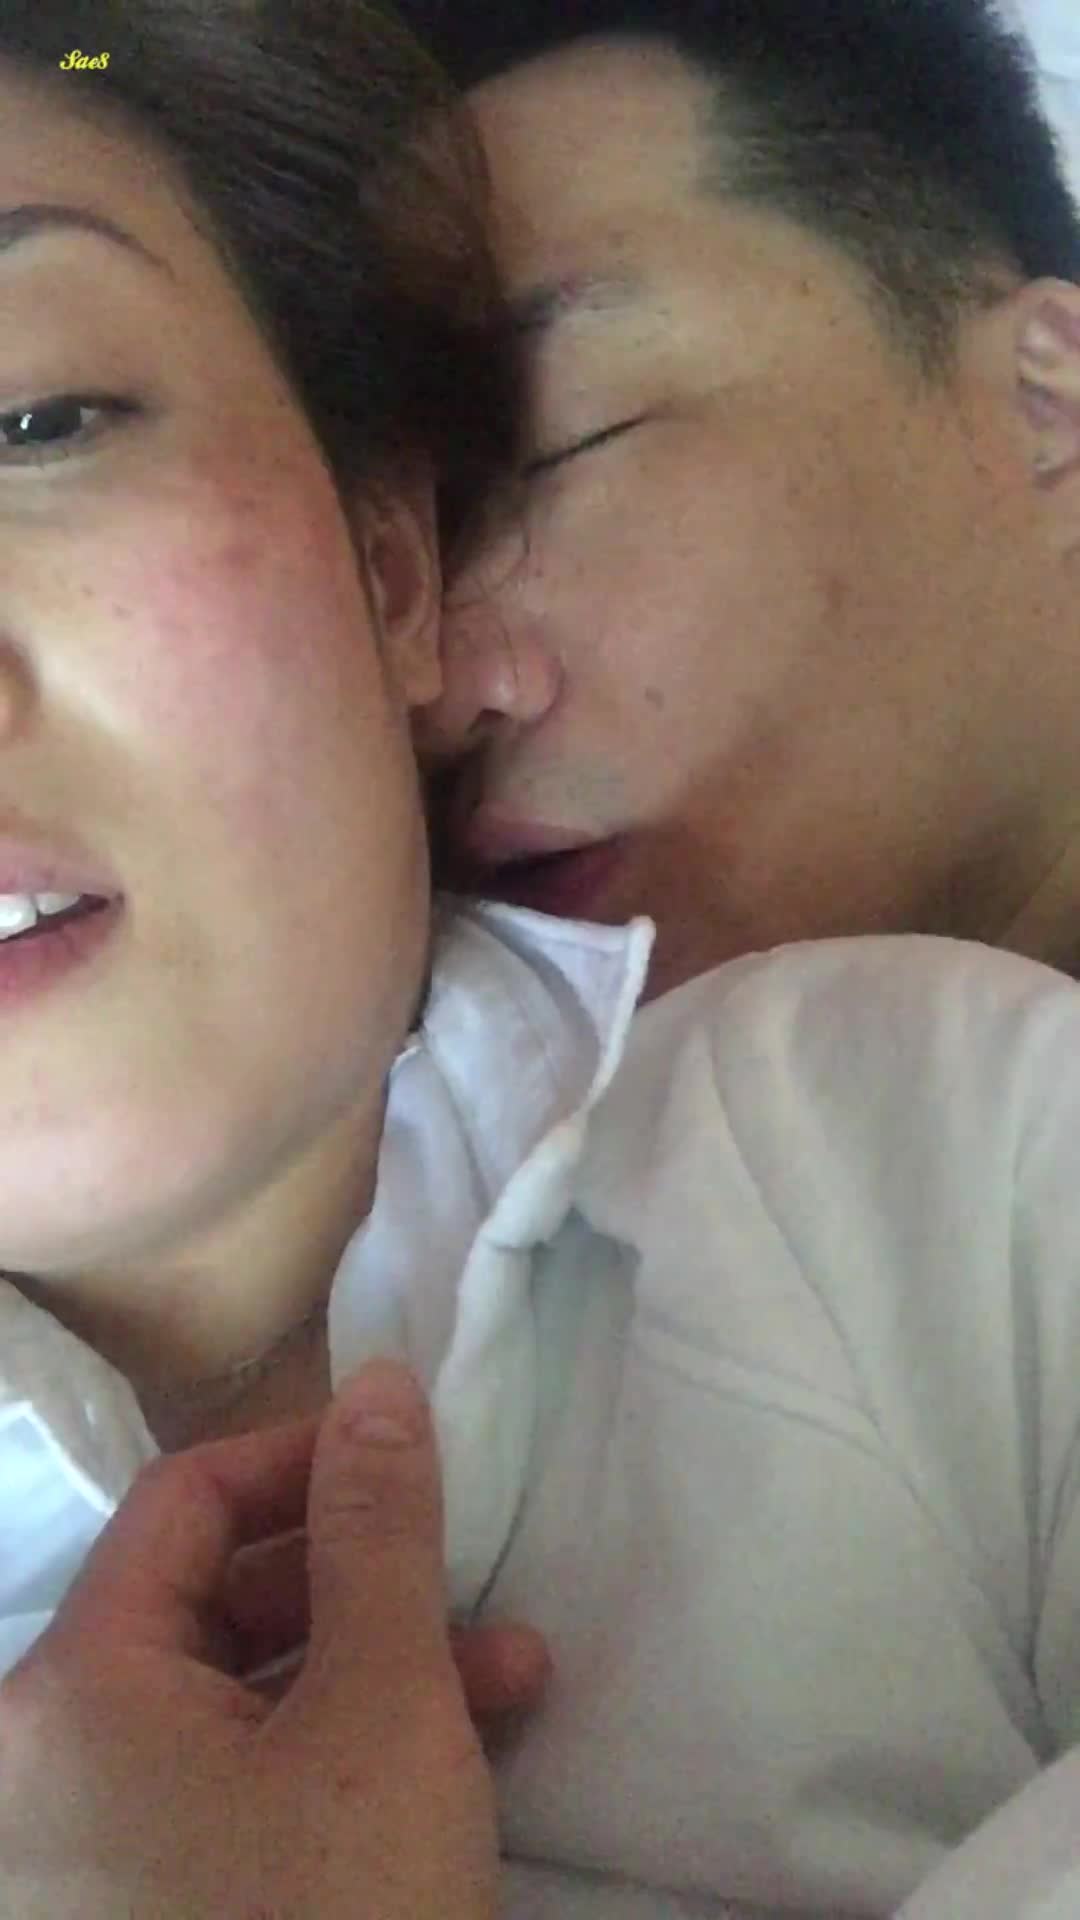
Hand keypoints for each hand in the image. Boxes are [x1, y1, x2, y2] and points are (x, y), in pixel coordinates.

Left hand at [0, 1360, 548, 1918]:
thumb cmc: (337, 1919)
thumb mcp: (380, 1711)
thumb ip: (378, 1531)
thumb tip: (375, 1379)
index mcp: (73, 1689)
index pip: (185, 1499)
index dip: (307, 1457)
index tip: (415, 1454)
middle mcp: (52, 1760)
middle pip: (217, 1604)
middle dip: (368, 1586)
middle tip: (479, 1584)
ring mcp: (96, 1852)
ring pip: (246, 1704)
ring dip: (381, 1676)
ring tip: (512, 1681)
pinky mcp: (153, 1911)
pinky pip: (241, 1793)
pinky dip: (344, 1763)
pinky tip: (461, 1764)